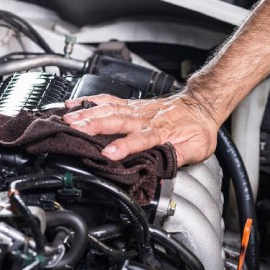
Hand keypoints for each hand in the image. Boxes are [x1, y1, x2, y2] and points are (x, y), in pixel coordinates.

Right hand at [62, 93, 219, 166]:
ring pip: (109, 109)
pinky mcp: (130, 105)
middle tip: (75, 129)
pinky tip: (73, 104)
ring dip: (87, 113)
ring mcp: (136, 109)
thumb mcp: (197, 148)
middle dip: (94, 125)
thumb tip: (162, 168)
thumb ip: (179, 157)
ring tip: (68, 118)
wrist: (201, 105)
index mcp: (161, 130)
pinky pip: (108, 100)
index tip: (109, 154)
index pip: (140, 139)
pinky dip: (89, 101)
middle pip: (117, 120)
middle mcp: (145, 117)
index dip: (125, 146)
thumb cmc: (197, 128)